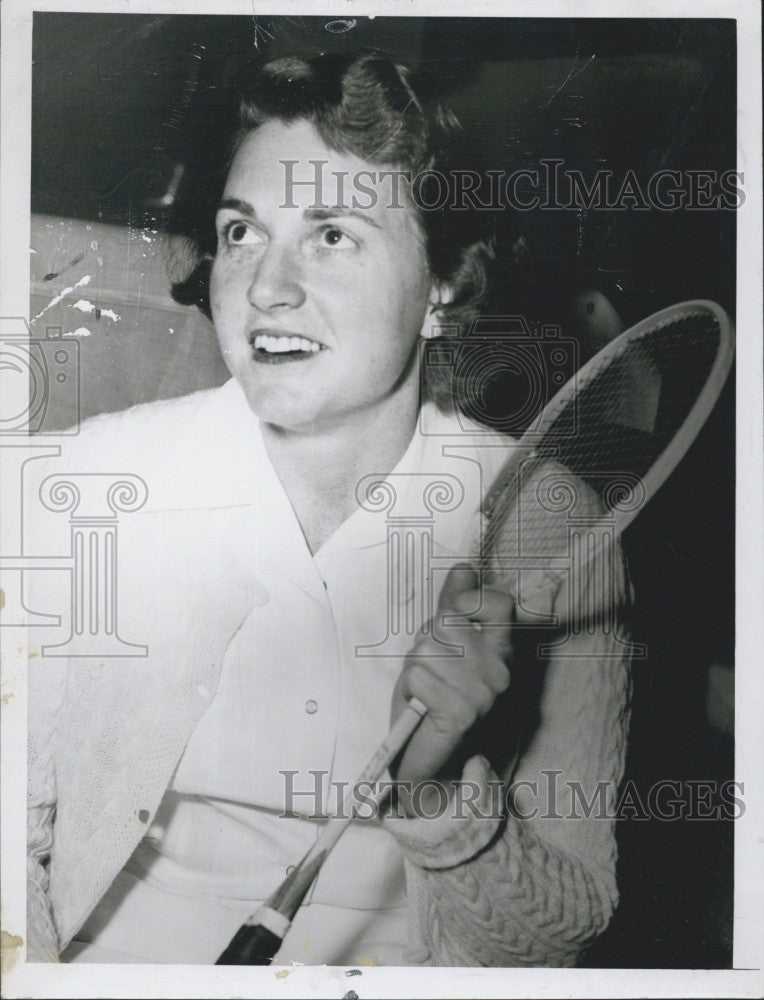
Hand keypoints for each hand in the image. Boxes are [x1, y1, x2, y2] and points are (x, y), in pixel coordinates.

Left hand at [390, 563, 513, 809]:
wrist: (428, 762)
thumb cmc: (433, 700)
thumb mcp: (444, 647)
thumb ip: (454, 608)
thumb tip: (464, 568)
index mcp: (502, 653)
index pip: (498, 602)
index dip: (467, 601)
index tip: (452, 615)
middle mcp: (500, 672)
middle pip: (448, 623)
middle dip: (427, 641)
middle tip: (430, 668)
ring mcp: (483, 694)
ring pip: (427, 648)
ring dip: (414, 666)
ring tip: (424, 689)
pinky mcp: (461, 714)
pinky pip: (419, 676)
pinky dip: (410, 688)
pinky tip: (420, 706)